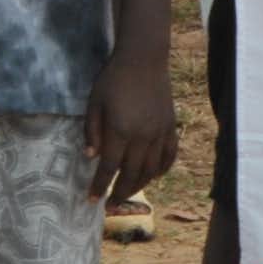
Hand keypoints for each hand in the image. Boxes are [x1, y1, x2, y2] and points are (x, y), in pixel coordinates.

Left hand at [85, 48, 177, 203]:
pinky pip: (170, 154)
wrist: (144, 59)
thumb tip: (91, 157)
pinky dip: (162, 169)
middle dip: (120, 192)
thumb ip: (92, 132)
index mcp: (121, 131)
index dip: (100, 186)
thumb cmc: (113, 80)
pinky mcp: (171, 126)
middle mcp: (143, 136)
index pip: (109, 167)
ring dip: (140, 185)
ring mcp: (160, 132)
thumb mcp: (94, 104)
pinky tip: (154, 175)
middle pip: (132, 174)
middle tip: (110, 204)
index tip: (91, 200)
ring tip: (129, 192)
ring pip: (152, 169)